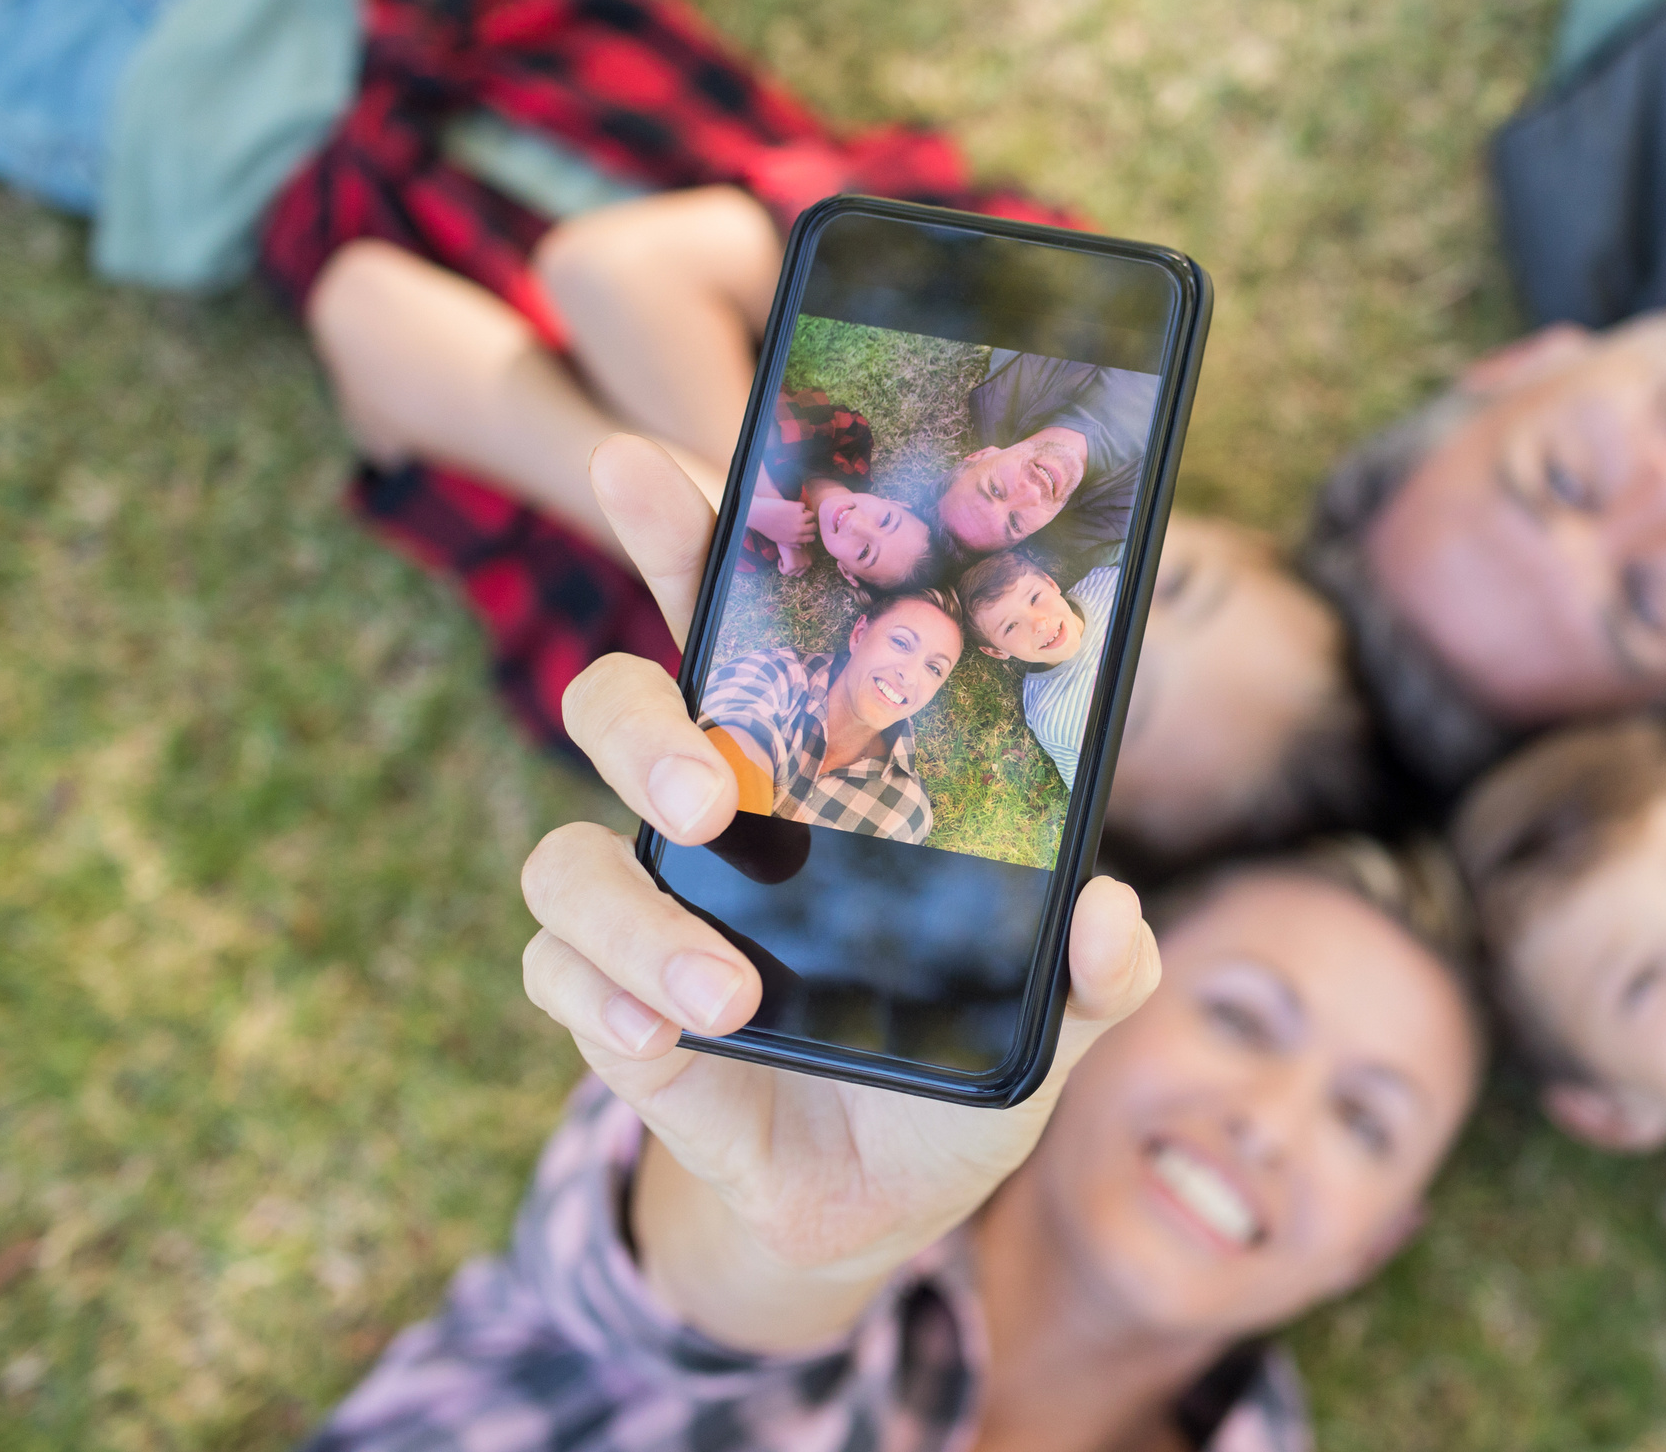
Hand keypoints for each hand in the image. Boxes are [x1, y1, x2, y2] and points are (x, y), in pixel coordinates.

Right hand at [519, 436, 1162, 1348]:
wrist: (886, 1196)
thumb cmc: (960, 1054)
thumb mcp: (1056, 1014)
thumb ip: (1099, 966)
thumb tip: (1110, 912)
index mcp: (816, 768)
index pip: (737, 623)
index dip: (687, 536)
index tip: (655, 468)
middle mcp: (718, 816)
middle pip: (617, 703)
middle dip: (643, 726)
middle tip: (716, 789)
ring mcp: (652, 907)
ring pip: (562, 853)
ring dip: (630, 912)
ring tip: (728, 991)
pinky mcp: (611, 1008)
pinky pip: (555, 975)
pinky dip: (604, 1001)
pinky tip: (668, 1040)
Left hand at [742, 490, 818, 573]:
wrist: (760, 514)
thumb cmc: (767, 528)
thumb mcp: (778, 540)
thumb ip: (791, 544)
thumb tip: (802, 546)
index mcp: (795, 538)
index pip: (812, 538)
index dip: (810, 534)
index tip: (806, 530)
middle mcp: (800, 529)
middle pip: (814, 527)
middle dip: (810, 524)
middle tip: (806, 520)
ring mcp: (800, 518)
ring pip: (812, 515)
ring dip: (807, 513)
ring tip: (801, 512)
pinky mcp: (797, 508)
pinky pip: (803, 506)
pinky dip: (799, 506)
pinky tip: (792, 507)